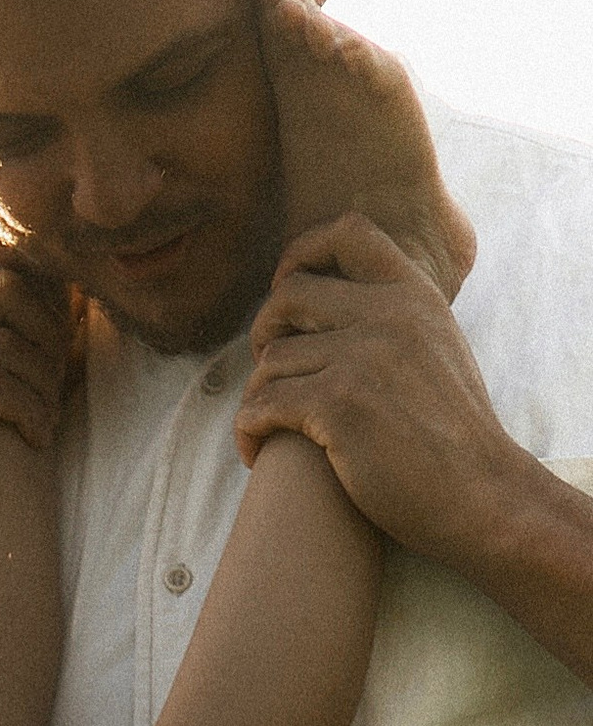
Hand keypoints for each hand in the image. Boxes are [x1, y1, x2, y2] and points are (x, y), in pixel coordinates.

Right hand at [0, 233, 75, 550]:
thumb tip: (44, 307)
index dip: (37, 281)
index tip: (59, 330)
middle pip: (8, 290)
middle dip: (49, 334)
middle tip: (60, 379)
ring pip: (8, 345)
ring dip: (43, 385)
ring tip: (49, 416)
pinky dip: (28, 413)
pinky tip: (36, 436)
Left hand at [236, 215, 520, 560]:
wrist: (478, 494)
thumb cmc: (452, 436)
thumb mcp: (436, 351)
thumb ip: (395, 321)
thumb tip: (338, 308)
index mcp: (413, 295)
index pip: (348, 231)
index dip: (301, 254)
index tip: (285, 291)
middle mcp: (389, 315)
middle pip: (288, 295)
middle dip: (264, 334)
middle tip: (268, 375)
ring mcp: (364, 357)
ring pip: (270, 360)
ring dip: (257, 397)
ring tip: (266, 427)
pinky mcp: (339, 404)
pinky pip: (261, 406)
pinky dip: (247, 433)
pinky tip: (256, 452)